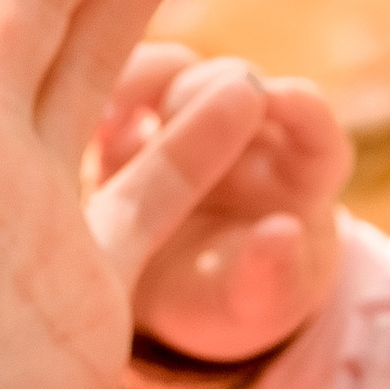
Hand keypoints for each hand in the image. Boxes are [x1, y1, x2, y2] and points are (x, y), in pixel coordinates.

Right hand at [94, 44, 353, 362]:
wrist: (169, 315)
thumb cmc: (231, 305)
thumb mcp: (252, 302)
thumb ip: (272, 271)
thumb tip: (285, 233)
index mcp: (296, 171)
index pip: (312, 122)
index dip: (299, 107)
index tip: (275, 101)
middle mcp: (245, 133)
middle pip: (235, 83)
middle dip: (208, 90)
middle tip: (174, 108)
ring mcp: (185, 124)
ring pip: (170, 74)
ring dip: (143, 81)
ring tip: (113, 112)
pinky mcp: (128, 129)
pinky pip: (111, 95)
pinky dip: (96, 101)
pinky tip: (77, 126)